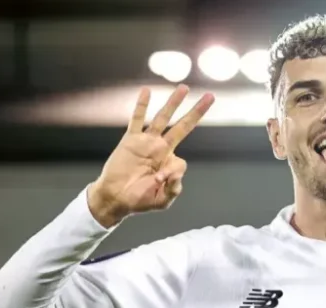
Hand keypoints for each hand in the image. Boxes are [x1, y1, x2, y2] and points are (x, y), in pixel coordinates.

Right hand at [88, 85, 214, 226]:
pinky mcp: (130, 140)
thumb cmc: (139, 201)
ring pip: (162, 118)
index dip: (173, 172)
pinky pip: (136, 120)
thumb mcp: (162, 201)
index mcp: (170, 164)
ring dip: (173, 103)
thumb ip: (173, 189)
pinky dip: (141, 106)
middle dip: (196, 112)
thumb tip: (170, 172)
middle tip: (210, 97)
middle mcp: (161, 149)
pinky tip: (147, 91)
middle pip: (182, 127)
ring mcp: (146, 143)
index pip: (181, 161)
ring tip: (184, 88)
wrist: (115, 198)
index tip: (159, 181)